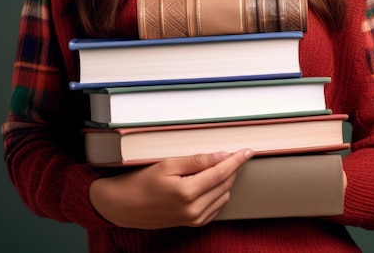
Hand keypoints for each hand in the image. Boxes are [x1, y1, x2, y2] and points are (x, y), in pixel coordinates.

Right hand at [89, 149, 252, 228]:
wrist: (125, 206)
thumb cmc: (142, 181)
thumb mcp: (168, 164)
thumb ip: (196, 161)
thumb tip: (220, 155)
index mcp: (187, 192)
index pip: (221, 173)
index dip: (236, 160)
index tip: (248, 151)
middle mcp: (193, 209)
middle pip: (225, 184)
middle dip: (233, 167)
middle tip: (236, 152)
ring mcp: (194, 218)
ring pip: (223, 195)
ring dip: (226, 179)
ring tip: (220, 164)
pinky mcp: (193, 223)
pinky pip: (216, 207)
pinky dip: (219, 192)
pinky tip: (213, 180)